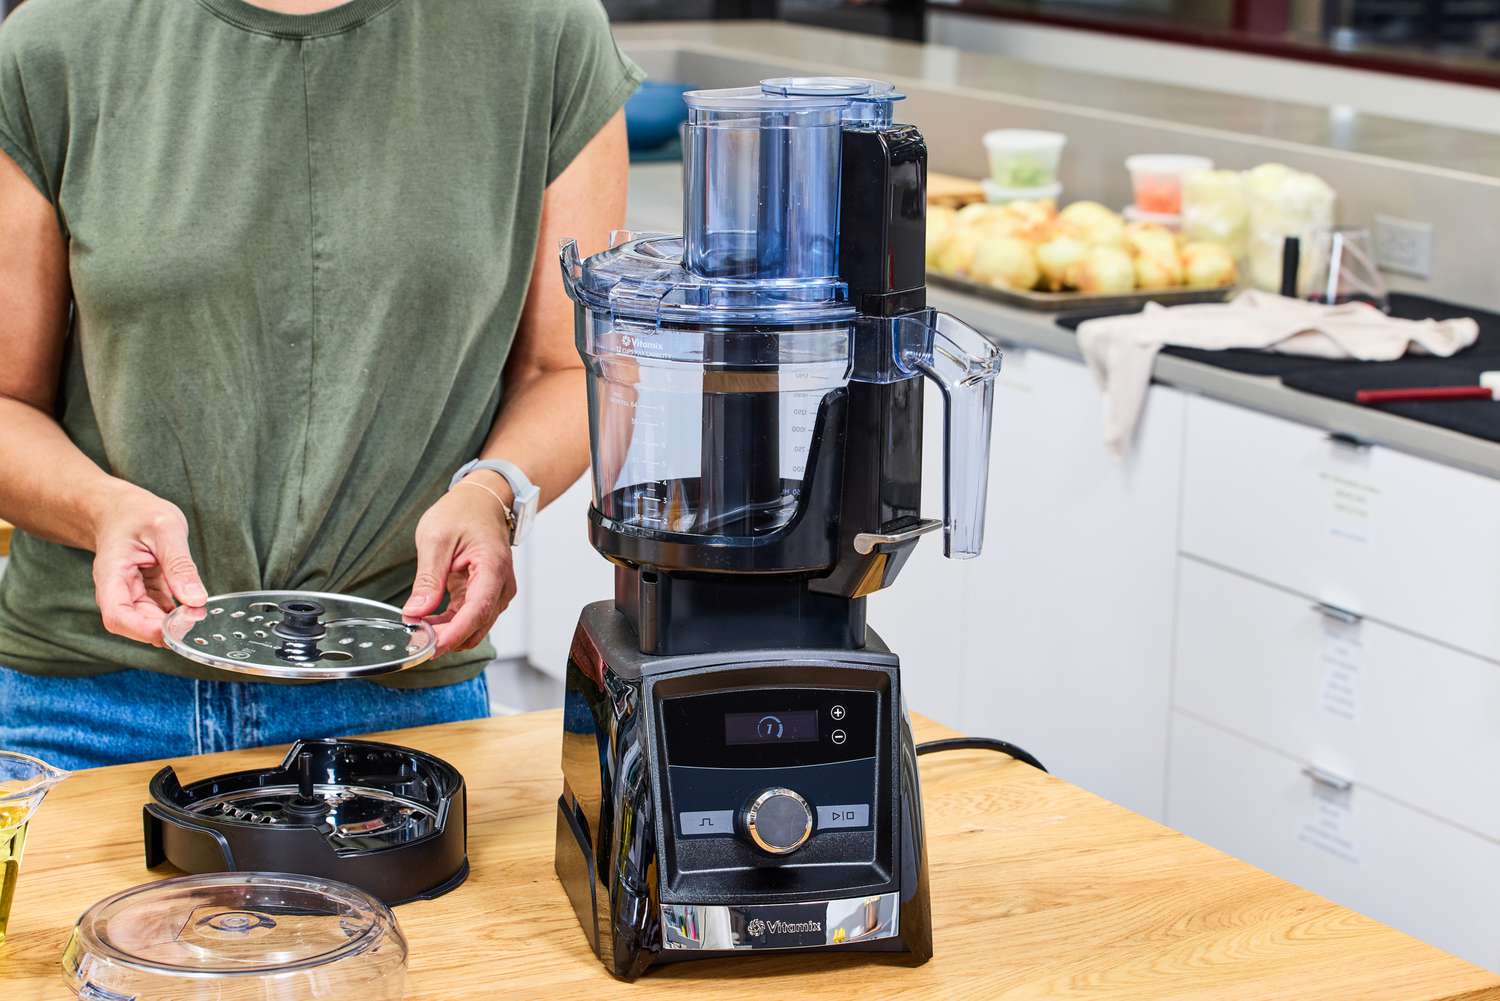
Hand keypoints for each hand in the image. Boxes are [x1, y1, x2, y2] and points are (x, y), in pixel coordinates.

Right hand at [90, 486, 206, 646]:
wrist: (122, 508)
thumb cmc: (137, 513)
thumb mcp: (166, 529)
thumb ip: (180, 564)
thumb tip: (196, 600)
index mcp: (112, 574)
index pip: (117, 616)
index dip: (143, 630)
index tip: (173, 629)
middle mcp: (116, 589)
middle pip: (134, 624)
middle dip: (164, 628)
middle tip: (196, 618)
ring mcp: (130, 593)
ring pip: (148, 621)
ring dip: (172, 623)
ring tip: (197, 612)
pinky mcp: (144, 592)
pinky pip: (159, 611)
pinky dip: (175, 613)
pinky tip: (192, 608)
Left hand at [403, 477, 515, 656]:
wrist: (481, 502)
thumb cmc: (463, 512)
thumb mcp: (436, 540)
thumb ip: (428, 579)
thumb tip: (415, 612)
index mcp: (493, 567)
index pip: (477, 611)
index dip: (454, 633)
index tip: (430, 645)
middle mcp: (501, 585)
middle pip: (477, 625)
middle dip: (447, 638)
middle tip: (414, 639)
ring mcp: (496, 592)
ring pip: (474, 626)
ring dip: (447, 633)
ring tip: (417, 628)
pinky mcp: (486, 595)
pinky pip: (469, 618)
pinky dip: (449, 624)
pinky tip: (428, 622)